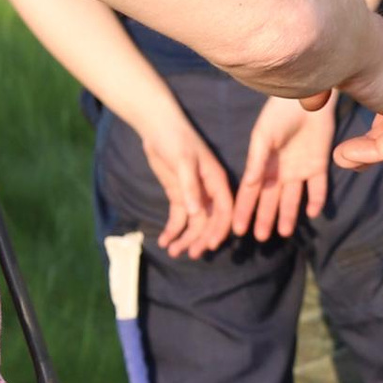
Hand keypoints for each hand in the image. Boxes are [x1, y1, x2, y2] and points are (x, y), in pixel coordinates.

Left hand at [136, 108, 235, 259]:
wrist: (158, 127)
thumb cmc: (175, 139)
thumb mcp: (183, 161)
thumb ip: (189, 187)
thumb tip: (195, 213)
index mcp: (216, 181)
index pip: (224, 210)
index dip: (220, 229)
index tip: (211, 245)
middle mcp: (209, 191)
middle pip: (209, 221)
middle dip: (201, 239)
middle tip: (190, 254)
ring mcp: (194, 195)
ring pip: (194, 223)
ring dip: (186, 239)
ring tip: (173, 251)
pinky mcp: (179, 196)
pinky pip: (179, 218)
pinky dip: (172, 230)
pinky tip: (164, 241)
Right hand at [232, 90, 335, 239]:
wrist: (305, 99)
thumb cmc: (277, 115)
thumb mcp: (262, 138)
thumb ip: (256, 162)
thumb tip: (248, 186)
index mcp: (262, 165)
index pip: (250, 193)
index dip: (243, 211)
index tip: (237, 230)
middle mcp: (279, 172)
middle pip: (270, 200)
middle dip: (264, 219)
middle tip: (260, 238)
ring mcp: (299, 170)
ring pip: (292, 199)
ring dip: (287, 215)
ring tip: (282, 233)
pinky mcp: (318, 165)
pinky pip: (318, 188)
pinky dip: (316, 200)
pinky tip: (312, 213)